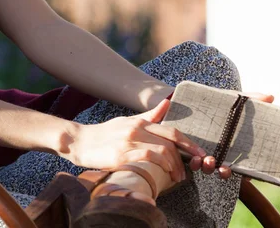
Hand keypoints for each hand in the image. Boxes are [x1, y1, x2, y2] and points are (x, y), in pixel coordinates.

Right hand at [64, 99, 206, 182]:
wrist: (80, 141)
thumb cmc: (104, 134)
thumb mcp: (127, 122)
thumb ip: (148, 116)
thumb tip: (167, 103)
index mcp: (139, 122)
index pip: (170, 130)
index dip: (188, 143)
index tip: (200, 154)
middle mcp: (136, 128)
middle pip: (170, 139)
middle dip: (186, 154)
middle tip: (193, 168)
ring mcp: (129, 140)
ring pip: (162, 149)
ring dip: (174, 165)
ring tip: (177, 177)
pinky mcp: (122, 153)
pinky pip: (148, 156)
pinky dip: (160, 165)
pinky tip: (164, 174)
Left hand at [189, 91, 274, 179]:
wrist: (192, 98)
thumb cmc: (218, 103)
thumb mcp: (232, 100)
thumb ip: (250, 99)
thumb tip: (270, 96)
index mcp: (232, 147)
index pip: (243, 167)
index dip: (246, 174)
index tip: (246, 175)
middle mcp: (219, 154)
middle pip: (224, 171)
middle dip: (223, 172)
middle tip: (223, 168)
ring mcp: (203, 153)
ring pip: (206, 168)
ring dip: (207, 167)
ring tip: (206, 160)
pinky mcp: (188, 149)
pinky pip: (191, 162)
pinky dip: (193, 163)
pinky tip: (192, 158)